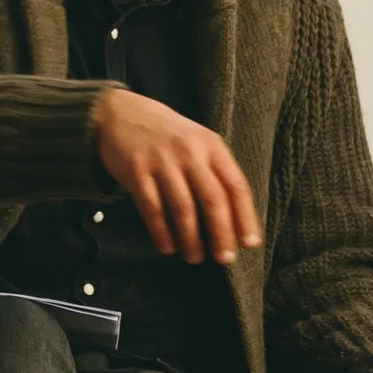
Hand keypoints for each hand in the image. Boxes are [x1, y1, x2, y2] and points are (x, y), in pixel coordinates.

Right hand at [89, 86, 260, 264]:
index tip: (250, 243)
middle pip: (212, 199)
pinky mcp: (137, 171)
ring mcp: (162, 161)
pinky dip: (162, 232)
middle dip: (221, 233)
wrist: (122, 114)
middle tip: (224, 258)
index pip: (235, 185)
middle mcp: (190, 152)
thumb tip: (234, 220)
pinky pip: (153, 209)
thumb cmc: (168, 136)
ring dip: (191, 239)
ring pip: (183, 209)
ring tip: (195, 258)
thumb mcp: (198, 142)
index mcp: (211, 145)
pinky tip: (168, 247)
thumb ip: (215, 172)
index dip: (245, 216)